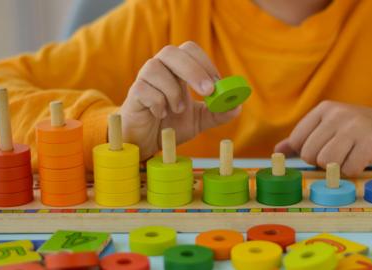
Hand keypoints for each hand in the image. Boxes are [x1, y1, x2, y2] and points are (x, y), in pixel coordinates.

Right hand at [120, 41, 240, 160]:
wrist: (147, 142)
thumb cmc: (171, 124)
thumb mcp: (200, 120)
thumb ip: (218, 113)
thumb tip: (237, 107)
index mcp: (177, 70)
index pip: (190, 50)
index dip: (205, 63)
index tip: (217, 84)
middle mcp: (160, 69)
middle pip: (172, 52)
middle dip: (193, 70)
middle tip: (208, 91)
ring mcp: (144, 80)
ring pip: (155, 68)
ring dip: (173, 90)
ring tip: (178, 109)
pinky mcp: (133, 95)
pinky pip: (144, 90)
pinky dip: (157, 103)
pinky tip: (161, 114)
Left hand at [275, 101, 371, 176]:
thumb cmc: (354, 130)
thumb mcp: (327, 127)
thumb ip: (302, 138)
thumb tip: (277, 150)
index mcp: (324, 109)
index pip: (297, 139)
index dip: (305, 152)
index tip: (320, 149)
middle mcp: (338, 116)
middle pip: (310, 153)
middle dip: (320, 161)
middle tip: (336, 155)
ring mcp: (355, 129)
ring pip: (327, 162)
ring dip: (335, 167)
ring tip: (346, 158)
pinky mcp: (370, 145)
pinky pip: (348, 170)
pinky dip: (352, 171)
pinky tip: (360, 161)